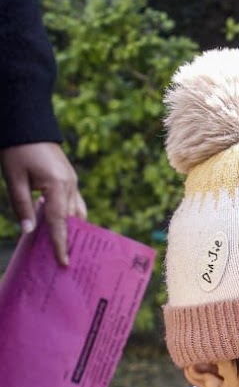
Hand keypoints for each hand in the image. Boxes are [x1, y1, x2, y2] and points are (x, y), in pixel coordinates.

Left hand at [1, 141, 86, 266]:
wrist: (27, 125)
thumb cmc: (17, 150)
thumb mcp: (14, 179)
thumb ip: (22, 206)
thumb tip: (29, 231)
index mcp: (57, 185)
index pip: (59, 221)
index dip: (60, 243)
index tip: (63, 261)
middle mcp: (70, 184)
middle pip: (73, 219)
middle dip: (69, 238)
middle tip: (64, 259)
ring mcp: (72, 180)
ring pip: (77, 211)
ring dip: (72, 228)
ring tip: (65, 244)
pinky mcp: (68, 178)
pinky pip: (73, 202)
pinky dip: (69, 215)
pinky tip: (59, 223)